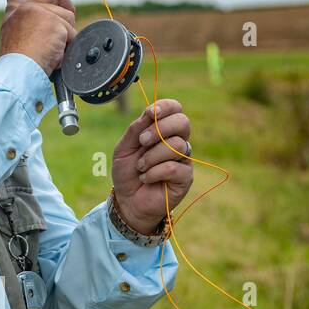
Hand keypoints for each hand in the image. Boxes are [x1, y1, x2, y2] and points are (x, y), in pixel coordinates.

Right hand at [0, 0, 75, 76]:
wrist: (17, 72)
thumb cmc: (17, 66)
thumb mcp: (16, 43)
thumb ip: (31, 30)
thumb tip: (54, 30)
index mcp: (14, 15)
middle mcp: (25, 8)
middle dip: (65, 4)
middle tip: (68, 20)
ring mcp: (40, 12)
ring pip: (67, 17)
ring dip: (66, 36)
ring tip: (52, 51)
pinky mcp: (54, 21)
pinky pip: (72, 33)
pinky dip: (68, 47)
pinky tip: (55, 55)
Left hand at [111, 98, 192, 233]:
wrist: (127, 201)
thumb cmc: (127, 173)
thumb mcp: (123, 148)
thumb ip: (136, 129)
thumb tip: (150, 111)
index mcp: (163, 130)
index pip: (175, 109)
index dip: (166, 106)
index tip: (150, 113)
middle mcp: (177, 142)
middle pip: (183, 122)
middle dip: (160, 129)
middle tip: (142, 141)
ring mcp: (183, 160)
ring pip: (177, 145)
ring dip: (152, 156)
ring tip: (140, 167)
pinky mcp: (185, 178)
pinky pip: (173, 168)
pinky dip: (154, 172)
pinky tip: (146, 178)